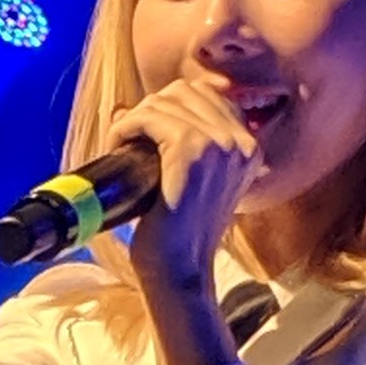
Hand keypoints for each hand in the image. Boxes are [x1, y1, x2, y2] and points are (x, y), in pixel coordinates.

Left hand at [105, 77, 264, 364]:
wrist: (179, 273)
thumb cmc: (177, 235)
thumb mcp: (190, 184)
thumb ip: (179, 147)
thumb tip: (126, 110)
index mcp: (248, 148)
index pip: (207, 96)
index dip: (169, 107)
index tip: (145, 133)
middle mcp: (242, 142)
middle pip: (186, 92)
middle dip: (151, 108)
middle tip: (129, 139)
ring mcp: (220, 144)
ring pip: (167, 100)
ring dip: (136, 118)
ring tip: (120, 144)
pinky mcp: (193, 151)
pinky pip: (152, 117)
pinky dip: (127, 126)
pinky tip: (117, 143)